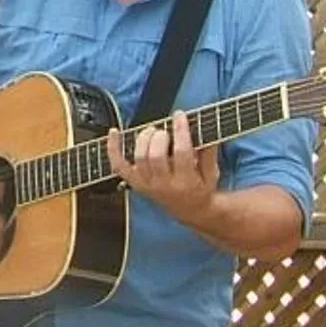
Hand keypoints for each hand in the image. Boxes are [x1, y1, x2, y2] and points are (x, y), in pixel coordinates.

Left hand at [106, 116, 221, 231]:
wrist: (191, 211)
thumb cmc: (201, 188)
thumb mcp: (212, 172)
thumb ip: (208, 151)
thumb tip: (203, 127)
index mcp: (186, 182)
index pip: (181, 152)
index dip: (180, 131)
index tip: (179, 116)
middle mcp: (164, 185)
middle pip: (155, 156)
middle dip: (159, 137)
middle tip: (165, 130)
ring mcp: (148, 185)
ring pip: (139, 158)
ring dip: (144, 139)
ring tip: (152, 131)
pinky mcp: (136, 184)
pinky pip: (119, 166)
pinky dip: (113, 149)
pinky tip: (114, 132)